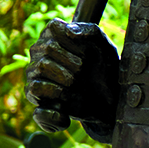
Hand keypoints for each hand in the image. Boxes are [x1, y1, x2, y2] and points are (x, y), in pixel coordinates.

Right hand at [25, 20, 118, 136]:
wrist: (112, 95)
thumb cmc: (104, 65)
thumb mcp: (103, 45)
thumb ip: (90, 31)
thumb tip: (69, 30)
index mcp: (51, 38)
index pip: (52, 31)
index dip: (73, 44)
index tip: (87, 53)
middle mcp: (38, 58)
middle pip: (44, 60)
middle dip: (72, 68)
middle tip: (85, 72)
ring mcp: (36, 81)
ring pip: (37, 85)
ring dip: (64, 89)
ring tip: (77, 88)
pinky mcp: (42, 105)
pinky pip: (38, 113)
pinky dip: (55, 116)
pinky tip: (67, 116)